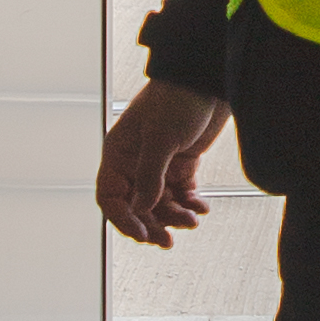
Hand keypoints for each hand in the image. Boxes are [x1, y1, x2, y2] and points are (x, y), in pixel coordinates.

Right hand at [97, 77, 228, 245]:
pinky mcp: (182, 163)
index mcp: (119, 154)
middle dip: (152, 225)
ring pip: (160, 204)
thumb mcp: (161, 137)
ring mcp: (159, 164)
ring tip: (192, 219)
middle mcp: (135, 163)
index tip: (143, 234)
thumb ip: (150, 176)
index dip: (123, 219)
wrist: (209, 79)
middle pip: (136, 207)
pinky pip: (181, 194)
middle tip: (167, 241)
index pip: (110, 197)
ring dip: (174, 216)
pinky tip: (201, 208)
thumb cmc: (178, 98)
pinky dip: (190, 204)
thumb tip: (142, 209)